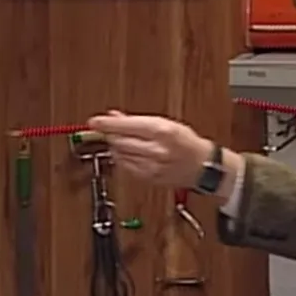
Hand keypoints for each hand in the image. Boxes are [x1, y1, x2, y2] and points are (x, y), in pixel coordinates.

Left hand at [87, 111, 210, 189]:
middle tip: (106, 130)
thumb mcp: (165, 123)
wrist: (202, 166)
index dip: (106, 124)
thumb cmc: (186, 142)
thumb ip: (137, 121)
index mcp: (161, 131)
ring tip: (123, 141)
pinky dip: (123, 159)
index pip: (125, 126)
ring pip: (119, 155)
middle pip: (119, 141)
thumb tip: (114, 117)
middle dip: (110, 135)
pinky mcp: (148, 178)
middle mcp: (155, 149)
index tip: (93, 121)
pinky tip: (130, 154)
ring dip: (116, 147)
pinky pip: (125, 167)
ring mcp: (151, 165)